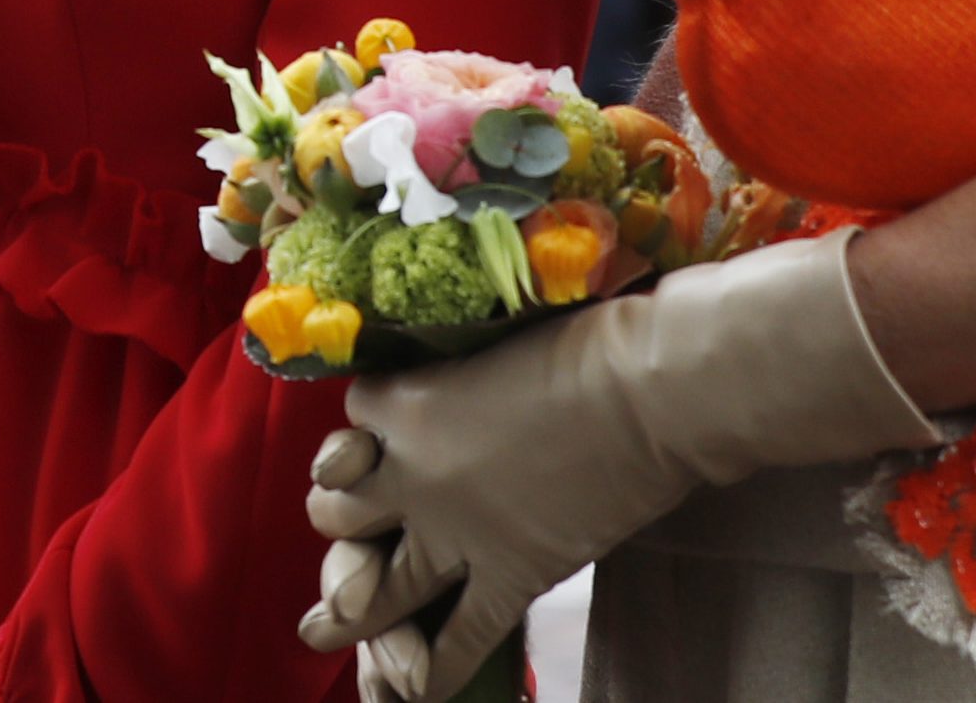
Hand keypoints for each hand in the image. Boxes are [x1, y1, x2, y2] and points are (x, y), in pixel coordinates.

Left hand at [298, 234, 934, 701]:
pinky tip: (408, 694)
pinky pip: (454, 638)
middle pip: (336, 510)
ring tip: (321, 626)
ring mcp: (453, 531)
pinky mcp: (506, 575)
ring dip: (348, 608)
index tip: (365, 444)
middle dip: (336, 522)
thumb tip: (471, 311)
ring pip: (375, 584)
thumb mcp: (505, 321)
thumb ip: (469, 341)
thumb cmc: (593, 329)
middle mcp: (408, 471)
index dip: (358, 436)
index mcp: (401, 399)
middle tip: (341, 532)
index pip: (350, 422)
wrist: (654, 385)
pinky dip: (429, 672)